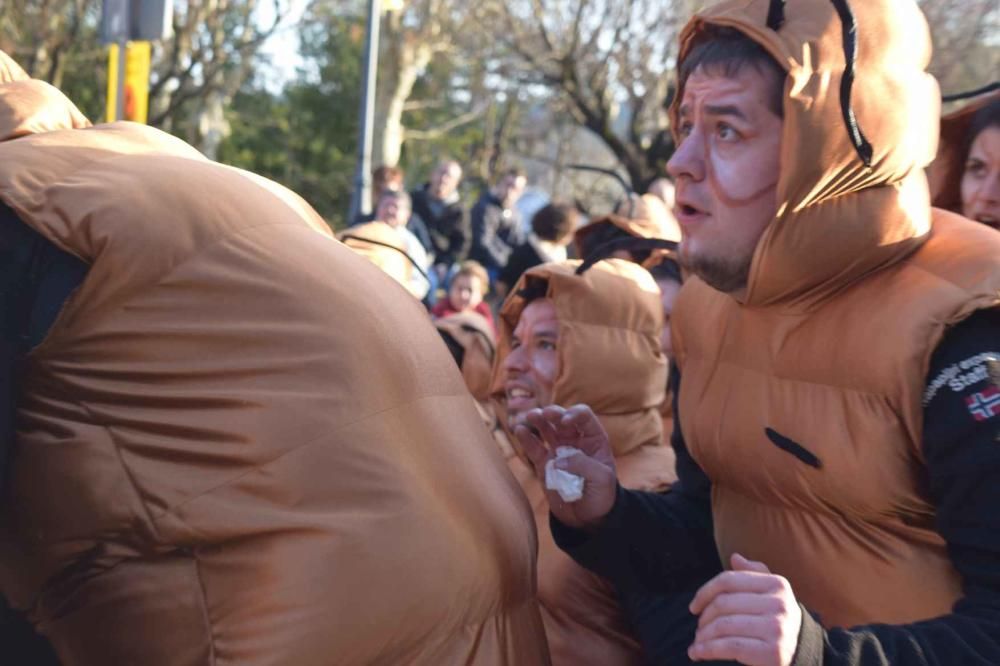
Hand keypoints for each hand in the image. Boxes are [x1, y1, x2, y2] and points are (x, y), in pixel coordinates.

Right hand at [514, 404, 617, 528]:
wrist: (589, 517)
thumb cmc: (602, 495)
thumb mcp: (602, 479)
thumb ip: (582, 465)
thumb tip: (557, 460)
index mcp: (593, 439)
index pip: (583, 416)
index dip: (574, 414)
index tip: (565, 422)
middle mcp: (574, 440)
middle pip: (561, 418)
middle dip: (553, 413)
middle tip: (545, 414)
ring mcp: (558, 451)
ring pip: (546, 429)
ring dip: (538, 419)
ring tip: (530, 416)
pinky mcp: (544, 464)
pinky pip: (534, 448)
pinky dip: (526, 438)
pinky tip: (519, 430)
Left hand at [688, 553, 801, 665]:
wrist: (803, 653)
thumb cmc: (778, 620)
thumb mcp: (773, 594)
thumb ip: (755, 574)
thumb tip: (735, 558)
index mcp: (776, 584)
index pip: (728, 580)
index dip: (704, 592)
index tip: (693, 606)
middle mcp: (779, 604)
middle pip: (723, 604)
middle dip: (704, 618)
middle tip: (698, 628)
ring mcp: (777, 629)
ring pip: (723, 626)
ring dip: (703, 636)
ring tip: (697, 642)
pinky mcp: (772, 653)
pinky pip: (729, 647)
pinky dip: (707, 650)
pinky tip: (697, 653)